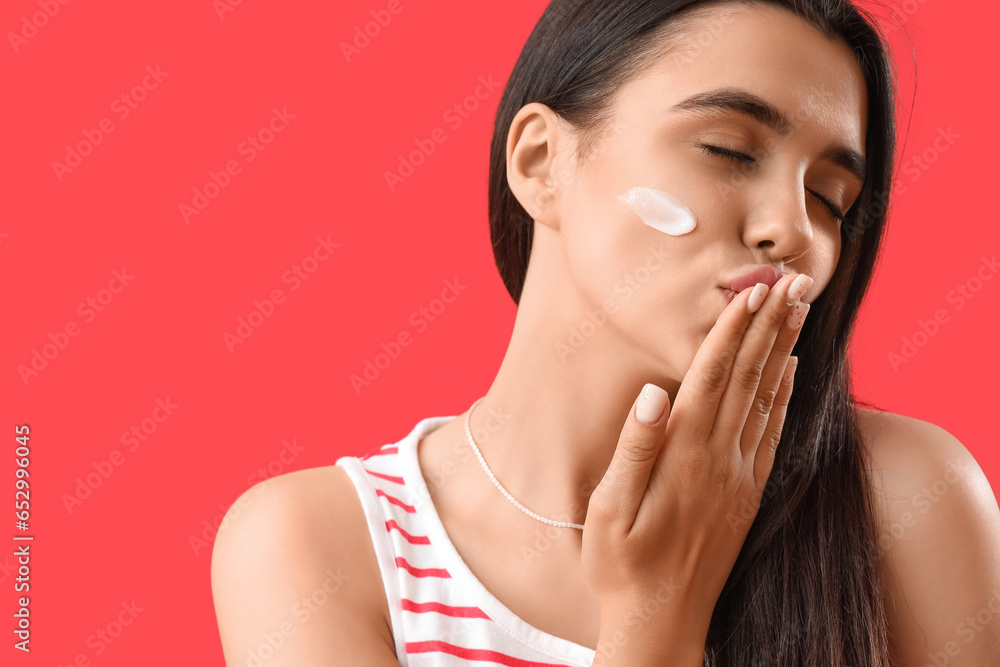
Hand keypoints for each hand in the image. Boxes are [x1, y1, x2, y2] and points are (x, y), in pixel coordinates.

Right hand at [581, 273, 811, 629]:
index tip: (752, 289)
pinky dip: (785, 397)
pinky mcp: (747, 493)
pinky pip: (773, 433)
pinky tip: (791, 372)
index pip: (712, 377)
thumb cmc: (622, 564)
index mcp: (683, 455)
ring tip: (798, 310)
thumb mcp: (609, 509)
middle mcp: (719, 459)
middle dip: (769, 325)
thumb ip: (634, 449)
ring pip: (767, 399)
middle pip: (749, 378)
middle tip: (792, 281)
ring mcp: (739, 476)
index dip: (732, 331)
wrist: (662, 621)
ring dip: (783, 350)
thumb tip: (655, 392)